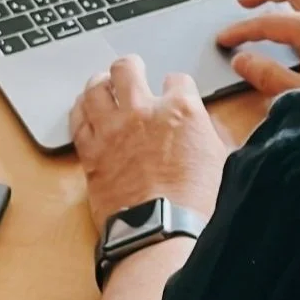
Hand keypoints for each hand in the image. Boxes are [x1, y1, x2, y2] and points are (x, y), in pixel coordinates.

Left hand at [70, 55, 227, 232]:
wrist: (162, 233)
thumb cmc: (196, 204)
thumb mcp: (222, 161)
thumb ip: (213, 134)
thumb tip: (207, 127)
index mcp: (181, 110)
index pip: (177, 80)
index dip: (176, 86)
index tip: (173, 91)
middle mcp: (143, 111)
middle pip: (127, 69)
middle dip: (130, 66)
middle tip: (131, 69)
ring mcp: (112, 130)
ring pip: (95, 88)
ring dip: (100, 82)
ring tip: (102, 83)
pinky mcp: (90, 151)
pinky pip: (77, 119)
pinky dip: (80, 110)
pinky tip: (84, 109)